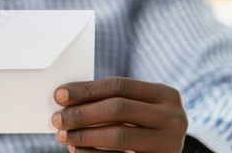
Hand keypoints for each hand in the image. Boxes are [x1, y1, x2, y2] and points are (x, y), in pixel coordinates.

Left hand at [52, 77, 187, 152]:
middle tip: (57, 119)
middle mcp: (174, 118)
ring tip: (62, 135)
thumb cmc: (142, 127)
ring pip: (119, 135)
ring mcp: (170, 144)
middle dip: (82, 113)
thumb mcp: (135, 109)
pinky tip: (76, 149)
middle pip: (118, 108)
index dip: (86, 89)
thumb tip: (65, 98)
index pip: (119, 85)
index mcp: (166, 95)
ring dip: (84, 135)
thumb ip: (109, 100)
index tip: (59, 95)